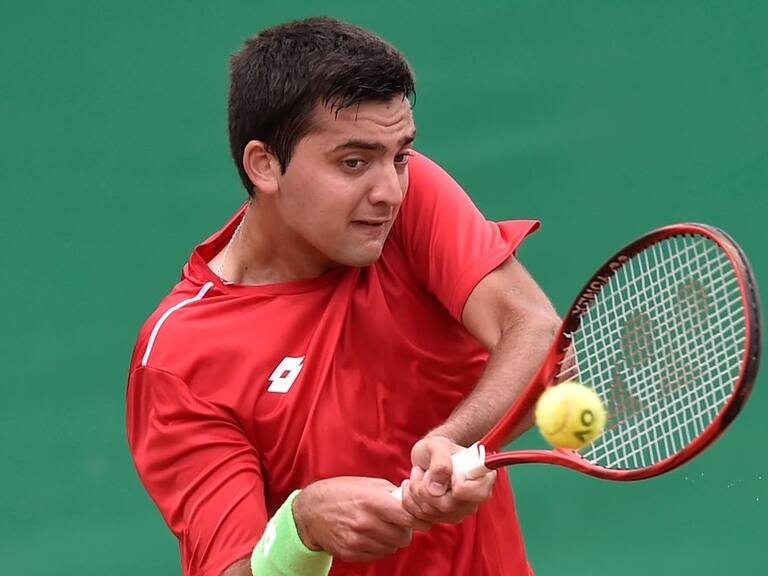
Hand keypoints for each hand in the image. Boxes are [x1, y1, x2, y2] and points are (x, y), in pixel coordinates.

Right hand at [293, 476, 429, 562]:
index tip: (423, 519)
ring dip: (391, 539)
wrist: (311, 510)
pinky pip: (377, 555)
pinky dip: (378, 547)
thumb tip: (412, 499)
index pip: (407, 517)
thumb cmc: (341, 492)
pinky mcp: (350, 552)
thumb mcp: (366, 483)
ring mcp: (357, 540)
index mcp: (372, 501)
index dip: (419, 519)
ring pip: (391, 548)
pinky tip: (369, 535)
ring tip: (380, 527)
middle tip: (397, 522)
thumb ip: (391, 492)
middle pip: (403, 537)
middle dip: (405, 530)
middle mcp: (365, 522)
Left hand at [400, 435, 496, 523]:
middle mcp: (474, 499)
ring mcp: (459, 511)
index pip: (479, 493)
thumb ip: (440, 461)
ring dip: (415, 491)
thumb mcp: (438, 446)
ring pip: (431, 512)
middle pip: (448, 505)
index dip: (459, 485)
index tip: (447, 471)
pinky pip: (421, 518)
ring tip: (418, 474)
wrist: (428, 457)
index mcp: (484, 478)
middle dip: (426, 487)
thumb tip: (436, 488)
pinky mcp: (443, 519)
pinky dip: (410, 501)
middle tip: (422, 470)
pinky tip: (412, 487)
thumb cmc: (437, 448)